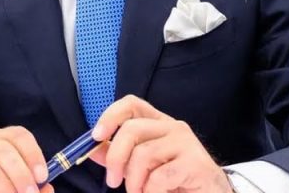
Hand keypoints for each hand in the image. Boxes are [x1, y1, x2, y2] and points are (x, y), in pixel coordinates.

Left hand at [90, 95, 232, 192]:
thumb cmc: (175, 181)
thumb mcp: (141, 168)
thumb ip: (118, 156)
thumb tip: (93, 148)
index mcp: (158, 124)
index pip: (131, 104)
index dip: (110, 116)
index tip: (96, 137)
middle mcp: (173, 127)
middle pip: (132, 129)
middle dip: (115, 158)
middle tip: (112, 182)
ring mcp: (186, 143)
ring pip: (143, 155)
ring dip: (134, 182)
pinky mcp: (195, 162)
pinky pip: (159, 177)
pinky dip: (151, 192)